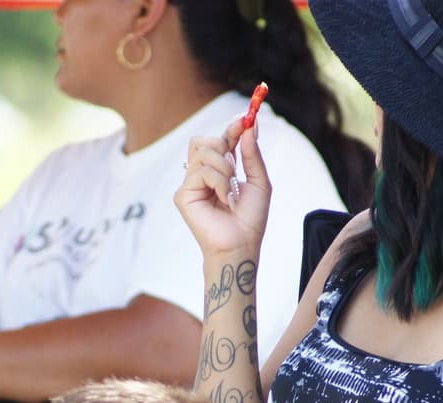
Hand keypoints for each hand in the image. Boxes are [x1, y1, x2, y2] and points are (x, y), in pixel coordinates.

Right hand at [174, 115, 270, 257]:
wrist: (241, 245)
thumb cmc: (250, 219)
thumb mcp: (259, 182)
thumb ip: (252, 154)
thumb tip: (250, 126)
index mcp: (219, 171)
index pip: (220, 140)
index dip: (232, 127)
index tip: (246, 118)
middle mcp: (202, 175)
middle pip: (204, 140)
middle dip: (224, 146)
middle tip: (235, 166)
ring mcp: (190, 184)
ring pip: (203, 153)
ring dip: (224, 169)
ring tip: (231, 192)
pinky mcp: (183, 195)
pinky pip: (201, 172)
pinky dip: (219, 183)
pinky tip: (225, 200)